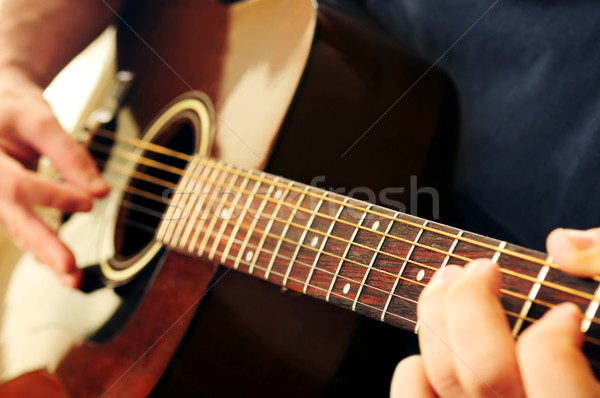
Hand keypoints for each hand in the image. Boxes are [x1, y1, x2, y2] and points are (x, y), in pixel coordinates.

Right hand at [0, 67, 107, 286]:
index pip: (17, 186)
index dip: (55, 196)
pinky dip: (44, 248)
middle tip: (70, 269)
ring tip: (73, 279)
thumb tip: (101, 191)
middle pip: (13, 219)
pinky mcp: (7, 207)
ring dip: (47, 256)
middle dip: (44, 246)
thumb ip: (69, 154)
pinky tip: (62, 268)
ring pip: (19, 231)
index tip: (90, 201)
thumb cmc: (13, 109)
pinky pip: (24, 230)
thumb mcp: (40, 120)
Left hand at [390, 228, 599, 396]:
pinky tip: (437, 339)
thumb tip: (562, 245)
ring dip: (434, 319)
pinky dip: (414, 366)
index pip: (548, 371)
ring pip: (442, 376)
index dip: (553, 336)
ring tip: (449, 281)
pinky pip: (413, 394)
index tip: (566, 314)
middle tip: (483, 269)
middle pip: (482, 368)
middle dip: (472, 301)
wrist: (567, 388)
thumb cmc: (593, 347)